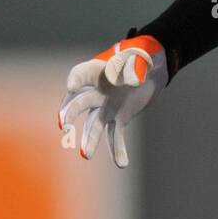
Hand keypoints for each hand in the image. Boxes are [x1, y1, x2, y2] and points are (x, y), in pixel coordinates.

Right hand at [58, 34, 166, 166]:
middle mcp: (97, 91)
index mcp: (98, 70)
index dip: (75, 80)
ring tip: (86, 155)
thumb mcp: (142, 56)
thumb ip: (136, 66)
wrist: (153, 67)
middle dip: (70, 113)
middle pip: (80, 103)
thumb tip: (134, 81)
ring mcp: (106, 106)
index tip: (71, 87)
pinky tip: (122, 163)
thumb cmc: (143, 55)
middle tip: (63, 125)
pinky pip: (116, 135)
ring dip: (90, 140)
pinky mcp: (120, 118)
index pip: (81, 74)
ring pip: (94, 125)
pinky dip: (118, 149)